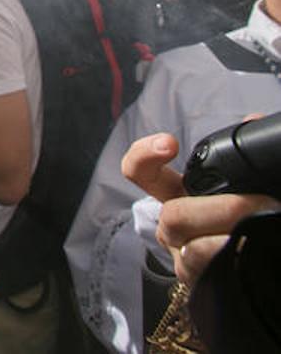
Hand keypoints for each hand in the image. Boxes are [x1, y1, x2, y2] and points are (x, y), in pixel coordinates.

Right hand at [122, 125, 279, 286]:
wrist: (269, 263)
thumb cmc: (251, 216)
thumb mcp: (244, 184)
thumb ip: (244, 154)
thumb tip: (253, 121)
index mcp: (179, 197)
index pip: (140, 173)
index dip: (144, 155)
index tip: (169, 144)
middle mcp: (173, 228)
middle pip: (173, 216)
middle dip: (218, 208)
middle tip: (260, 202)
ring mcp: (184, 259)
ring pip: (190, 247)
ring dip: (229, 235)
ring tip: (265, 223)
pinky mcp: (200, 285)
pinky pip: (204, 271)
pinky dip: (227, 258)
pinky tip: (250, 249)